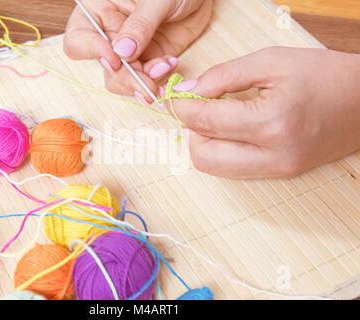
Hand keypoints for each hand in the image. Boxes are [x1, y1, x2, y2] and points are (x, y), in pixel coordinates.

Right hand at [63, 0, 212, 103]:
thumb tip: (121, 53)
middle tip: (145, 84)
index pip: (79, 38)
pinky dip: (158, 77)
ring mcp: (130, 49)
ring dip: (143, 81)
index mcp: (100, 9)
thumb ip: (139, 24)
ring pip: (122, 78)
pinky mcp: (148, 59)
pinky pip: (146, 78)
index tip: (115, 61)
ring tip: (165, 67)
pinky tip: (171, 63)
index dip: (93, 52)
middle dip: (124, 77)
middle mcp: (110, 32)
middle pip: (104, 65)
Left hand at [168, 47, 359, 178]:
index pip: (206, 121)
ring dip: (204, 143)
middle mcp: (273, 154)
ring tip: (214, 117)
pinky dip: (223, 151)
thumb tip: (190, 91)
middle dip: (190, 130)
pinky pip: (235, 169)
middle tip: (195, 107)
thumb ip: (223, 76)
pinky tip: (230, 130)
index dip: (181, 108)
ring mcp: (278, 169)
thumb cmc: (324, 75)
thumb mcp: (271, 61)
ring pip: (216, 168)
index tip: (173, 97)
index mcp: (271, 121)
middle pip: (204, 156)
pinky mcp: (281, 174)